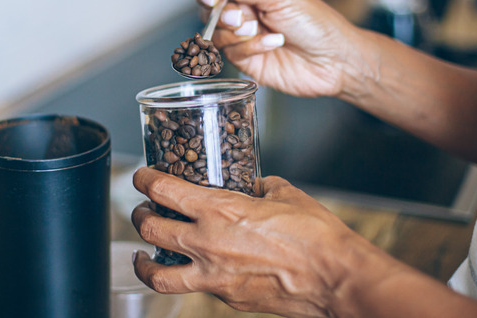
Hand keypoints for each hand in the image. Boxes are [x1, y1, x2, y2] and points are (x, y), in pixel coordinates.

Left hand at [130, 167, 391, 317]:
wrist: (336, 279)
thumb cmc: (316, 235)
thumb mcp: (285, 194)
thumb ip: (260, 186)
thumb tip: (253, 185)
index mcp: (219, 210)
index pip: (164, 191)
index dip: (145, 179)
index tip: (142, 176)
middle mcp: (207, 243)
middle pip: (150, 229)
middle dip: (140, 216)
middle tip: (143, 210)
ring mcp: (214, 277)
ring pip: (157, 274)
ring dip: (144, 261)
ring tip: (143, 254)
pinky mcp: (227, 299)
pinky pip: (193, 288)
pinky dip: (185, 277)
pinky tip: (192, 270)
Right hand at [194, 0, 365, 98]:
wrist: (336, 59)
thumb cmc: (316, 22)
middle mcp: (246, 15)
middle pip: (210, 12)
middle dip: (222, 14)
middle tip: (241, 17)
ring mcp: (245, 40)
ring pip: (217, 35)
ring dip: (237, 33)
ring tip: (261, 30)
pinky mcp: (248, 62)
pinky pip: (232, 54)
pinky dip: (250, 47)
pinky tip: (273, 44)